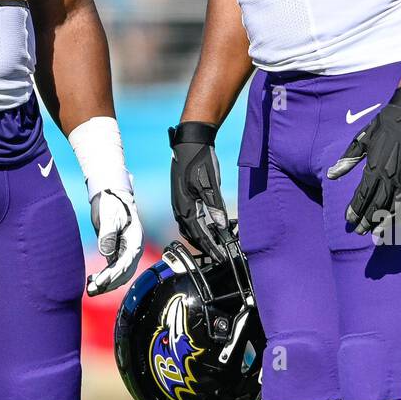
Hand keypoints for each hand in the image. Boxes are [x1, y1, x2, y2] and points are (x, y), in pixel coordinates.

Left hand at [86, 184, 143, 295]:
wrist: (109, 195)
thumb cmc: (111, 203)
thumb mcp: (109, 215)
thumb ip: (108, 234)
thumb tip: (105, 253)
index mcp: (135, 239)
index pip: (126, 262)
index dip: (113, 274)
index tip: (100, 281)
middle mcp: (133, 248)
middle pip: (124, 272)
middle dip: (109, 283)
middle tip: (92, 290)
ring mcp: (125, 251)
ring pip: (118, 274)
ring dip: (106, 283)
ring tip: (89, 290)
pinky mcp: (117, 251)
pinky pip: (112, 269)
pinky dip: (103, 276)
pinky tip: (91, 280)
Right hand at [168, 121, 234, 260]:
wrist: (190, 142)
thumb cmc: (200, 161)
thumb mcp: (210, 184)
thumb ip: (215, 207)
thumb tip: (222, 226)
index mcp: (185, 206)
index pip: (200, 234)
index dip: (211, 247)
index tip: (221, 257)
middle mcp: (179, 207)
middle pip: (191, 235)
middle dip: (205, 246)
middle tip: (218, 254)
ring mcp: (178, 202)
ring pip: (188, 228)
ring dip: (200, 237)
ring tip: (214, 243)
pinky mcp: (181, 196)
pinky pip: (187, 218)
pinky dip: (197, 227)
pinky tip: (206, 225)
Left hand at [328, 87, 400, 234]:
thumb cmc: (383, 126)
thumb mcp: (361, 140)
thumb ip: (347, 160)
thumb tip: (332, 175)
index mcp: (376, 166)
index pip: (363, 195)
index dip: (356, 209)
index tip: (349, 219)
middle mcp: (392, 174)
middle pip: (379, 204)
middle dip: (369, 219)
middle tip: (361, 231)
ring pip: (396, 205)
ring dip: (386, 221)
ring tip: (378, 233)